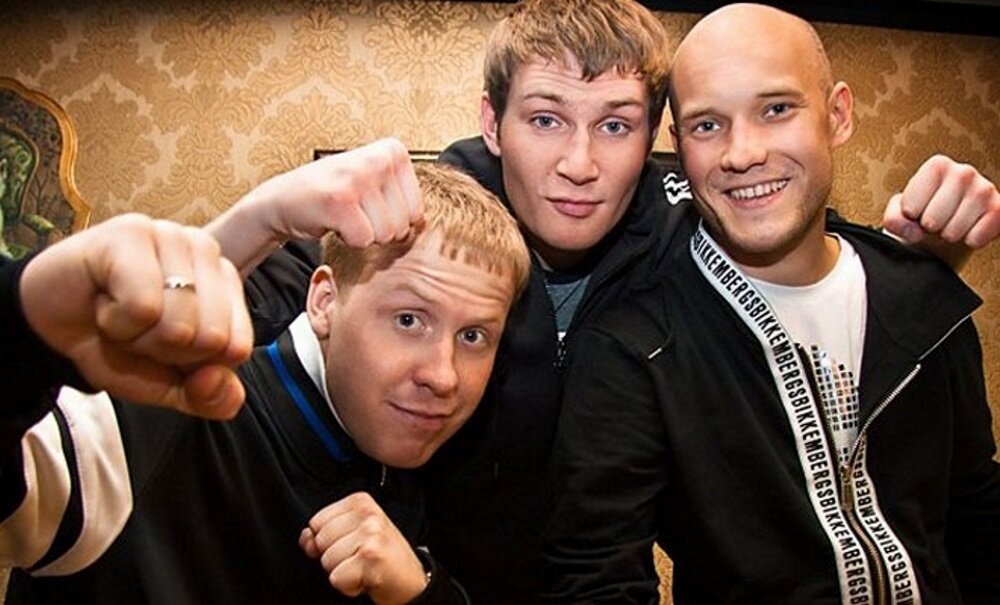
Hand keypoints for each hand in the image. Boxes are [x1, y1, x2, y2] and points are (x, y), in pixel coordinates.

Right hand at [20, 213, 251, 418]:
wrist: (48, 326)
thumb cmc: (115, 343)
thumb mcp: (168, 384)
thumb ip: (209, 396)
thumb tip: (219, 383)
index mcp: (226, 283)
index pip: (238, 347)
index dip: (193, 364)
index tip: (165, 345)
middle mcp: (206, 251)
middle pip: (213, 337)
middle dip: (166, 351)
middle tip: (137, 329)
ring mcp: (171, 236)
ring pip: (180, 324)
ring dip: (138, 336)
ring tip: (119, 313)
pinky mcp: (133, 233)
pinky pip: (144, 307)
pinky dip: (117, 321)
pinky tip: (103, 300)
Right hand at [208, 138, 421, 273]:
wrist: (282, 199)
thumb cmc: (334, 196)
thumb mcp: (377, 185)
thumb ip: (405, 197)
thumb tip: (430, 225)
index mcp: (394, 151)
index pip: (418, 212)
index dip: (392, 219)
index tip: (368, 204)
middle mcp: (378, 158)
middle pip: (402, 225)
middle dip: (377, 228)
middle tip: (353, 211)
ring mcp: (358, 176)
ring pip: (384, 234)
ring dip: (361, 233)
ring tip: (343, 214)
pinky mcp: (340, 199)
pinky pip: (362, 240)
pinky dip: (346, 239)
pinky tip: (332, 220)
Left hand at [299, 492, 427, 604]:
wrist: (413, 582)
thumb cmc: (383, 558)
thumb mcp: (354, 537)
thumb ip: (326, 533)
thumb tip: (306, 538)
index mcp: (361, 502)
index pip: (317, 521)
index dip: (328, 541)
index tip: (351, 545)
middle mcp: (367, 514)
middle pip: (320, 541)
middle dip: (335, 557)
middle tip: (359, 558)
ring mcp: (370, 533)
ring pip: (327, 560)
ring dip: (342, 572)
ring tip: (364, 568)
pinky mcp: (371, 556)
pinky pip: (336, 578)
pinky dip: (349, 586)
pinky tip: (367, 578)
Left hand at [883, 155, 999, 263]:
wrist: (947, 225)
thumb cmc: (923, 214)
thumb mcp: (900, 212)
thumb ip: (893, 219)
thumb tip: (914, 231)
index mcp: (937, 166)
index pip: (910, 206)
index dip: (910, 216)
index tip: (918, 211)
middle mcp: (963, 172)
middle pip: (932, 220)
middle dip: (930, 227)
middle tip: (936, 220)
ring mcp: (984, 189)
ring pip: (953, 231)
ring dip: (949, 235)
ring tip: (951, 223)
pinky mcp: (999, 208)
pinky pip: (976, 238)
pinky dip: (969, 241)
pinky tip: (968, 229)